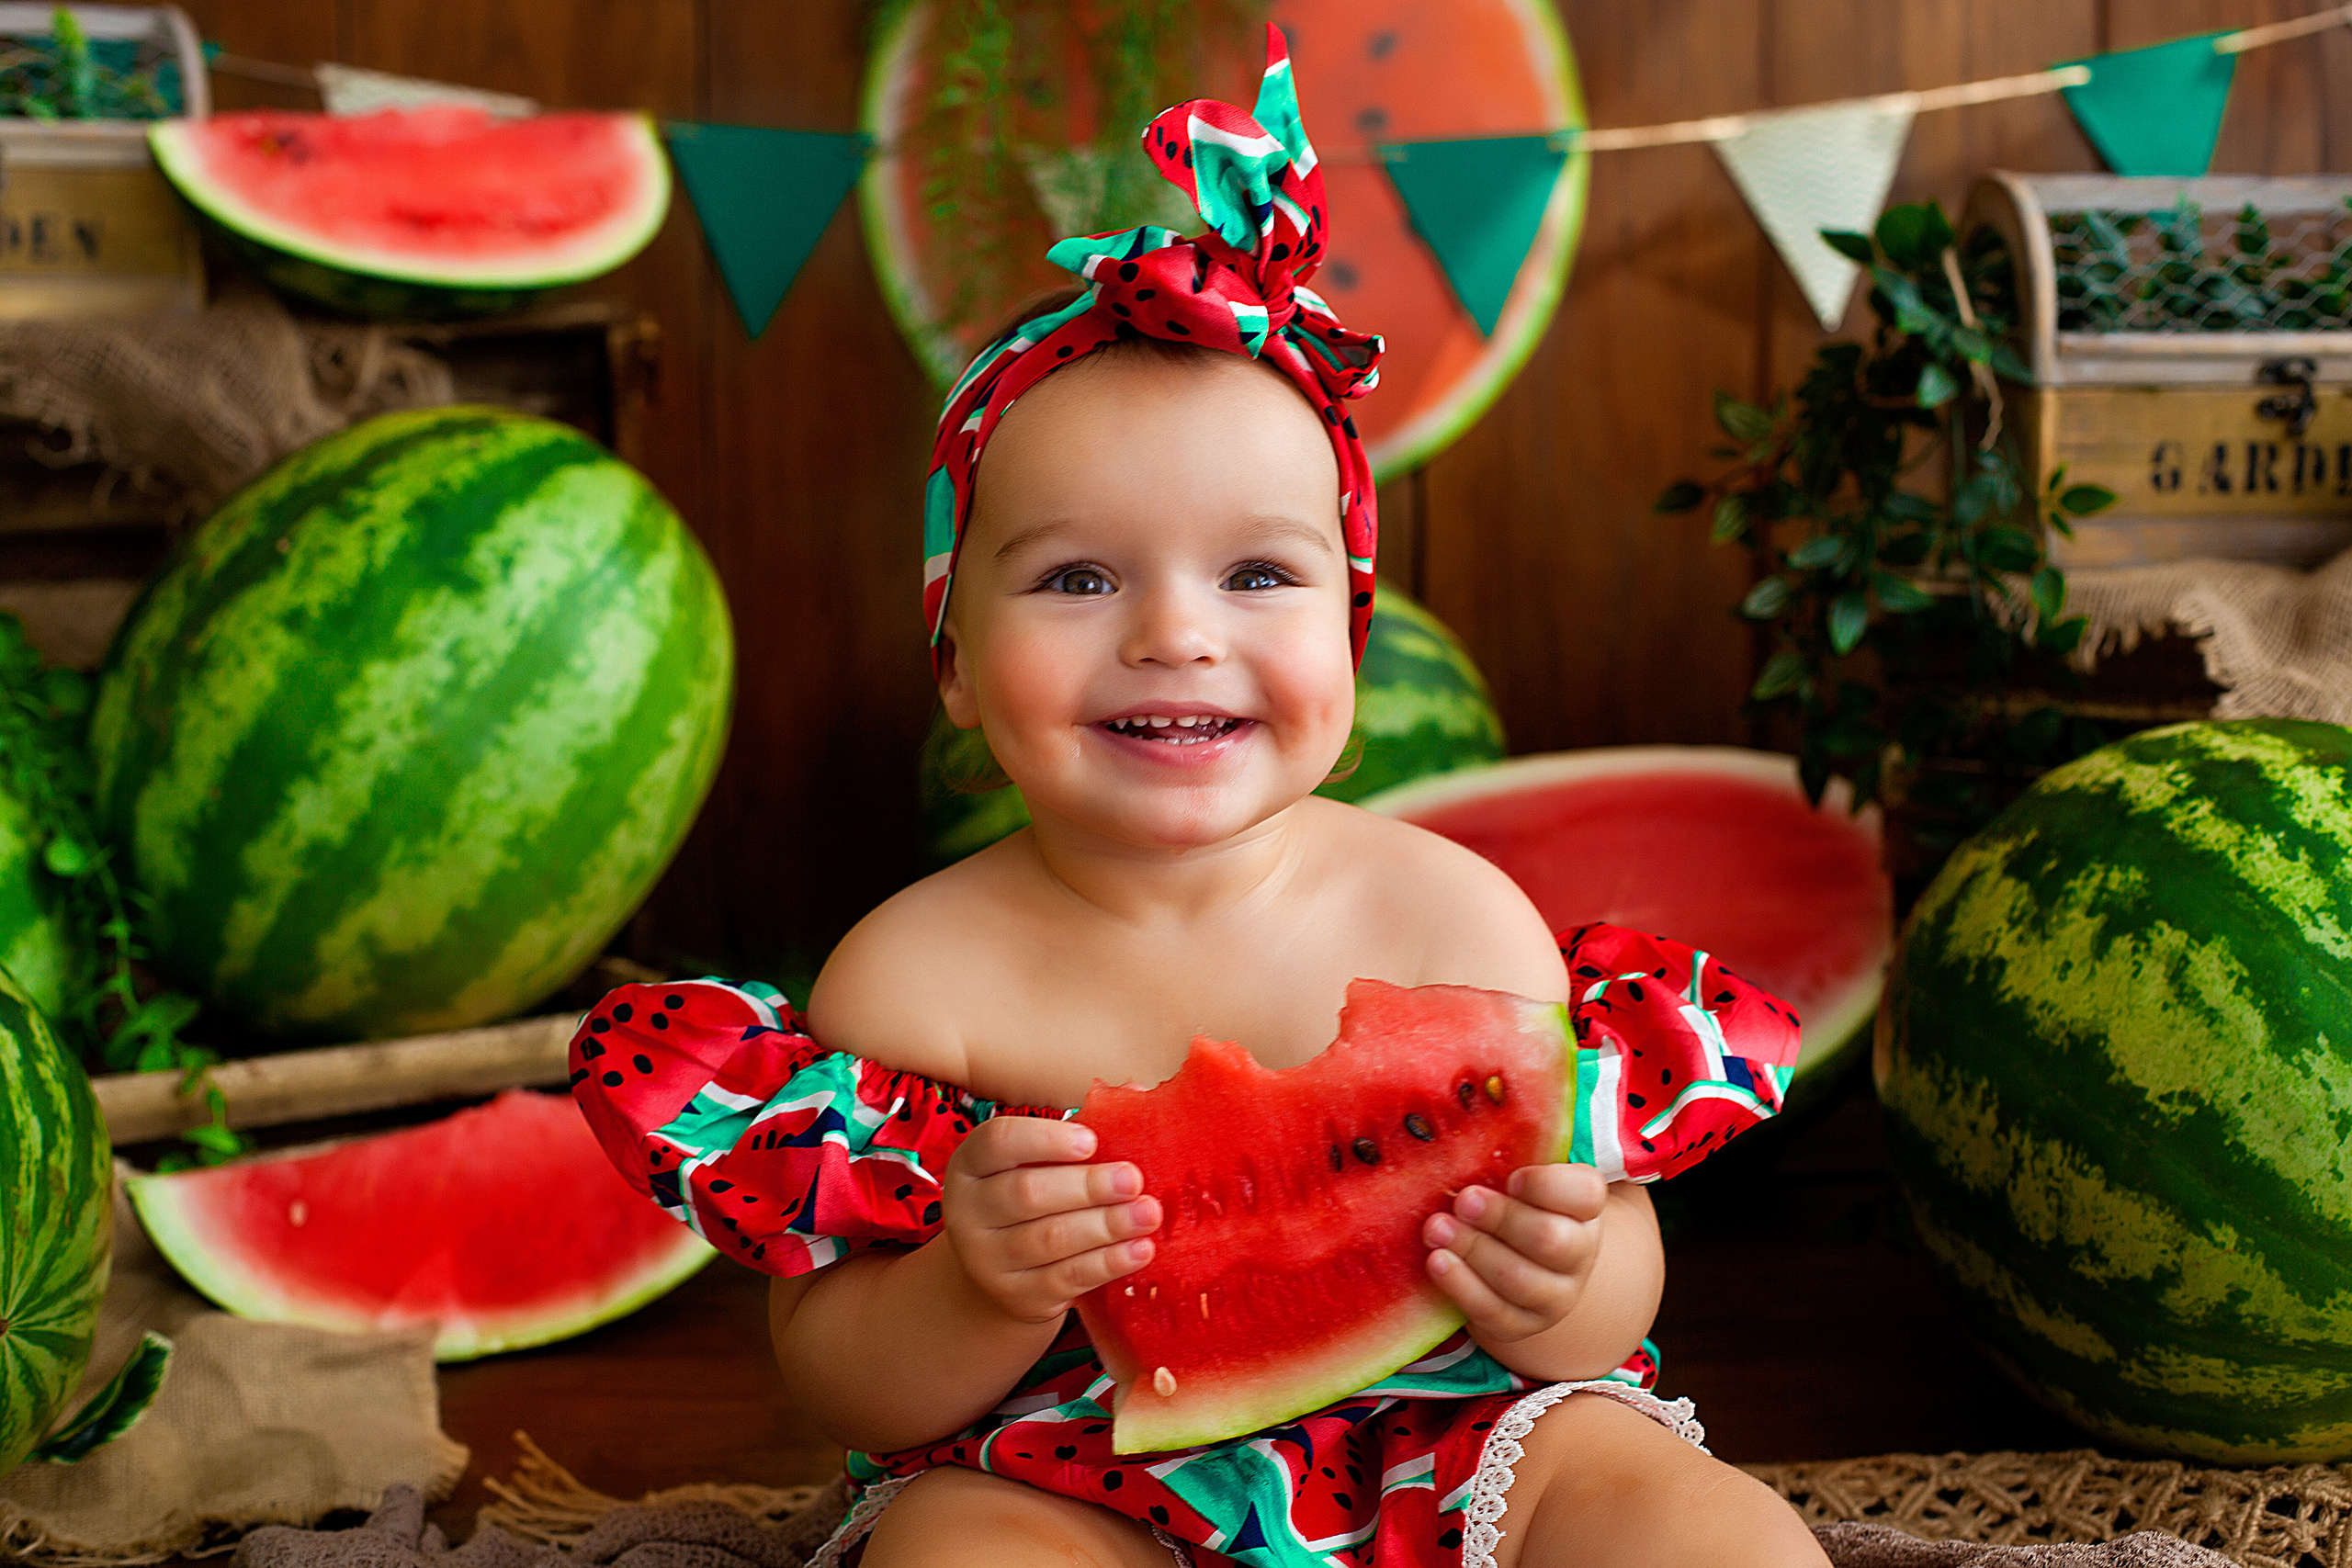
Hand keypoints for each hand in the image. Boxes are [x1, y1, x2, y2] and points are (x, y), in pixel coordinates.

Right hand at [941, 1117, 1160, 1325]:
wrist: (1005, 1272)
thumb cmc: (1036, 1199)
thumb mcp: (1043, 1163)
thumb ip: (1083, 1131)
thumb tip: (1137, 1093)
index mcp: (972, 1163)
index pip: (998, 1142)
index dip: (1044, 1139)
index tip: (1091, 1140)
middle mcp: (968, 1211)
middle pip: (1027, 1194)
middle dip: (1086, 1186)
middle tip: (1134, 1179)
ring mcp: (987, 1259)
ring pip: (1049, 1239)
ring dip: (1105, 1225)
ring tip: (1148, 1213)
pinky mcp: (1016, 1296)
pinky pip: (1066, 1278)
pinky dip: (1107, 1263)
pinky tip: (1140, 1250)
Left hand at [1422, 1163, 1607, 1344]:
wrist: (1519, 1263)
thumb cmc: (1514, 1205)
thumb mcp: (1521, 1177)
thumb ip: (1509, 1154)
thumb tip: (1476, 1116)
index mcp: (1583, 1208)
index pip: (1585, 1193)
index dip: (1548, 1186)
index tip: (1511, 1178)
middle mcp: (1579, 1254)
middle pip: (1551, 1240)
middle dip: (1502, 1219)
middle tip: (1463, 1200)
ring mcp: (1554, 1295)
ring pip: (1520, 1280)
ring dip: (1474, 1251)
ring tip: (1436, 1228)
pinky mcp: (1522, 1324)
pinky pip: (1495, 1313)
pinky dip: (1462, 1286)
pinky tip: (1437, 1261)